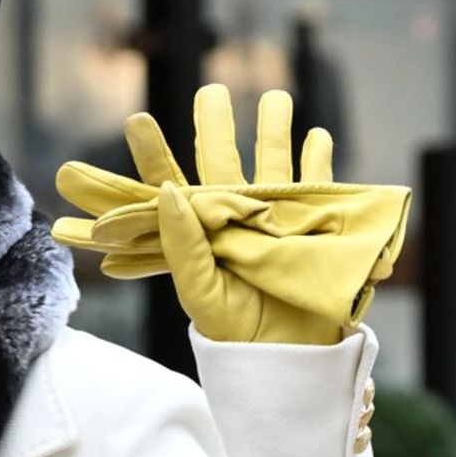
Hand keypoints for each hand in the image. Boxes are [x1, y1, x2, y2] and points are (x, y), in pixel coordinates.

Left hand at [52, 85, 410, 347]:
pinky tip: (316, 137)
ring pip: (272, 163)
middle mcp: (234, 223)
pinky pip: (319, 186)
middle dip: (215, 128)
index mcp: (199, 238)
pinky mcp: (314, 228)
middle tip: (210, 93)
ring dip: (273, 130)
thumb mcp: (203, 295)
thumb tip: (168, 189)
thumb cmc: (240, 339)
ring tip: (275, 97)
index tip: (136, 123)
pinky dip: (319, 160)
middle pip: (220, 164)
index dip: (151, 158)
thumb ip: (182, 245)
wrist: (292, 363)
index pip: (170, 188)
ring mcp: (275, 221)